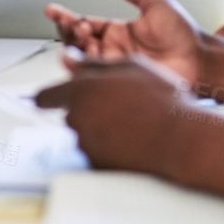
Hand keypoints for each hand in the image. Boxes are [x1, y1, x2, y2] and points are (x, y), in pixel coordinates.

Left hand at [34, 55, 193, 177]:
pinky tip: (130, 140)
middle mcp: (76, 117)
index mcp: (81, 90)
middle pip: (71, 113)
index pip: (46, 96)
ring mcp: (85, 143)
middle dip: (86, 110)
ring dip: (98, 128)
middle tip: (115, 108)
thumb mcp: (130, 66)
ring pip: (84, 132)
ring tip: (130, 123)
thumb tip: (70, 60)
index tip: (44, 100)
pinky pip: (96, 151)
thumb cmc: (160, 101)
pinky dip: (107, 147)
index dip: (47, 97)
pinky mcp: (97, 163)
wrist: (179, 138)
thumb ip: (94, 64)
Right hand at [44, 0, 209, 82]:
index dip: (66, 16)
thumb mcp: (154, 3)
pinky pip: (94, 76)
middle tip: (75, 24)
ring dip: (76, 46)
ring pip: (82, 58)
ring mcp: (115, 66)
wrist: (200, 61)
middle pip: (78, 42)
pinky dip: (84, 67)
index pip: (85, 22)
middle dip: (70, 30)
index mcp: (119, 31)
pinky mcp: (120, 82)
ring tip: (82, 36)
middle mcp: (114, 49)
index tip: (52, 9)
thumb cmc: (185, 34)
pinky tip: (82, 58)